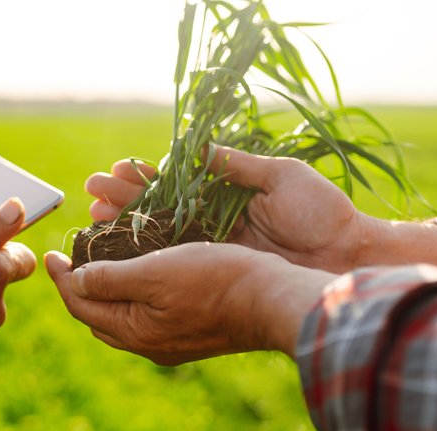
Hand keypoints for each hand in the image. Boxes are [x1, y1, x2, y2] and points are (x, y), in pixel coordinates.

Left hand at [45, 244, 334, 365]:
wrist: (273, 300)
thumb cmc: (215, 280)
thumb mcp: (155, 272)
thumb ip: (109, 279)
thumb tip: (75, 280)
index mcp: (133, 331)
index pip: (80, 305)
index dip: (61, 278)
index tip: (49, 254)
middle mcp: (147, 344)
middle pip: (97, 316)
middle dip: (79, 288)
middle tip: (70, 258)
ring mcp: (170, 343)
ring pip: (122, 317)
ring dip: (106, 291)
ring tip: (99, 263)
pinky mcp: (190, 334)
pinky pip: (146, 316)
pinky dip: (132, 296)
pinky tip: (139, 276)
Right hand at [85, 147, 436, 272]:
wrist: (345, 257)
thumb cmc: (320, 213)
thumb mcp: (279, 176)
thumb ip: (236, 164)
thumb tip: (198, 148)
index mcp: (226, 198)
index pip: (174, 185)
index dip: (143, 178)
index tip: (116, 168)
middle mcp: (213, 225)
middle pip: (156, 212)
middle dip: (121, 200)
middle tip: (91, 190)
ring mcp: (213, 253)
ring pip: (157, 239)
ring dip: (123, 226)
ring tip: (93, 213)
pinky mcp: (216, 276)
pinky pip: (173, 265)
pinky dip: (143, 258)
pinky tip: (116, 250)